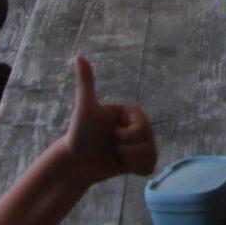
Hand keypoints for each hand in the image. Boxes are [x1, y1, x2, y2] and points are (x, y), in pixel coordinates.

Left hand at [62, 54, 155, 188]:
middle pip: (150, 141)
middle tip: (111, 147)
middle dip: (129, 149)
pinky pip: (149, 167)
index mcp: (130, 112)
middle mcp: (136, 126)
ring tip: (115, 158)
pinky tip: (122, 168)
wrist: (74, 163)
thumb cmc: (78, 134)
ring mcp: (137, 144)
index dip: (129, 135)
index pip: (144, 126)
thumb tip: (79, 56)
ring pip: (151, 155)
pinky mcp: (135, 161)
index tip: (112, 135)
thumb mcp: (84, 109)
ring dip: (132, 161)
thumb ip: (86, 83)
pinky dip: (137, 169)